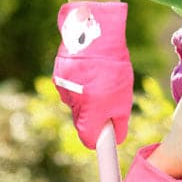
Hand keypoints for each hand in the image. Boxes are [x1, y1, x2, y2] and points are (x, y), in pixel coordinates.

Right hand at [53, 1, 132, 149]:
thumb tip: (118, 138)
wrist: (94, 33)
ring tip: (99, 79)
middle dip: (93, 117)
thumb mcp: (123, 97)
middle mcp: (74, 103)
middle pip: (82, 122)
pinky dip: (78, 85)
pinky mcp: (58, 76)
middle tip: (108, 101)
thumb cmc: (114, 67)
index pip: (89, 140)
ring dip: (87, 99)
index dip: (97, 144)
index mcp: (91, 111)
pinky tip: (88, 72)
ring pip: (76, 104)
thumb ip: (119, 121)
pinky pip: (70, 89)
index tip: (103, 148)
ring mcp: (63, 89)